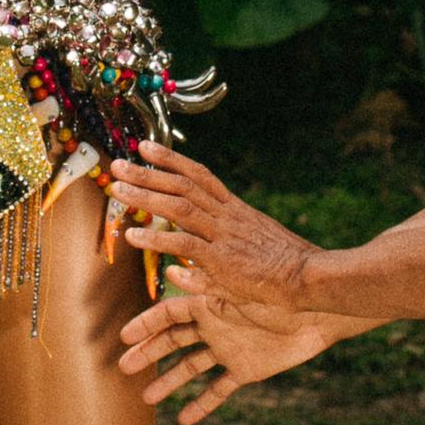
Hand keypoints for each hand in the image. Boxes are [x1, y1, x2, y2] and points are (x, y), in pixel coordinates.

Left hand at [107, 142, 317, 309]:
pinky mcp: (221, 258)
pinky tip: (132, 235)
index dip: (171, 160)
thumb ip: (219, 251)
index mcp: (235, 209)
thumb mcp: (252, 248)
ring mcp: (223, 235)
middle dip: (148, 173)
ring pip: (178, 207)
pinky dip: (156, 238)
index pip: (199, 175)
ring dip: (144, 197)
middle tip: (117, 164)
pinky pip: (182, 243)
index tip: (145, 147)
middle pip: (182, 185)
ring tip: (117, 190)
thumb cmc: (284, 266)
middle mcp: (226, 215)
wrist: (307, 277)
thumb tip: (184, 266)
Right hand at [116, 282, 344, 424]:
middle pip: (174, 341)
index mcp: (210, 302)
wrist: (319, 311)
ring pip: (192, 367)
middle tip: (124, 368)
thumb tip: (171, 271)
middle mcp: (215, 326)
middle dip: (149, 354)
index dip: (145, 325)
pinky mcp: (248, 368)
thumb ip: (206, 283)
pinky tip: (185, 419)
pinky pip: (220, 389)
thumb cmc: (281, 292)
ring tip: (147, 399)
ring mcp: (230, 348)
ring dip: (170, 382)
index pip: (168, 314)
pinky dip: (203, 404)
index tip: (122, 337)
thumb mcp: (239, 288)